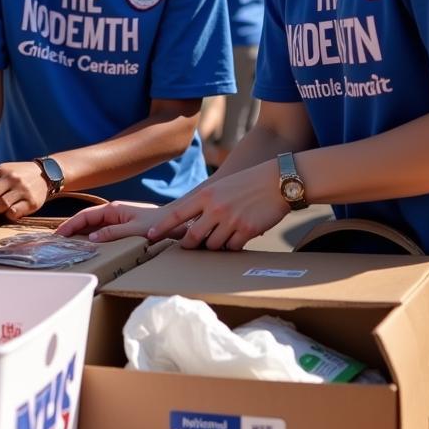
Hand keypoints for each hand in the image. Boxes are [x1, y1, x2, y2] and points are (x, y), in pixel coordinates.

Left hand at [0, 161, 50, 220]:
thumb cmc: (17, 176)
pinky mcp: (32, 201)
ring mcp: (22, 189)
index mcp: (0, 170)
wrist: (44, 174)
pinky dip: (8, 215)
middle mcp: (11, 178)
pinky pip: (13, 213)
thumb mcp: (3, 172)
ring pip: (0, 206)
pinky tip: (10, 211)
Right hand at [55, 201, 160, 240]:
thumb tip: (92, 237)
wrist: (176, 224)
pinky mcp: (122, 228)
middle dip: (71, 229)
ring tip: (67, 245)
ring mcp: (116, 220)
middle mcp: (112, 213)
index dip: (70, 224)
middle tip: (57, 241)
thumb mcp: (134, 230)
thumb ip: (113, 233)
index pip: (85, 216)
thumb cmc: (157, 225)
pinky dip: (91, 239)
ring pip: (93, 227)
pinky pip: (102, 233)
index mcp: (113, 209)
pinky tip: (87, 247)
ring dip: (80, 234)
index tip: (58, 234)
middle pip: (86, 221)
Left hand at [143, 160, 290, 249]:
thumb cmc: (247, 183)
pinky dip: (232, 246)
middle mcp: (215, 208)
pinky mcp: (247, 230)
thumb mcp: (221, 187)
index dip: (162, 228)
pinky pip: (232, 247)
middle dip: (189, 245)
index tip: (150, 236)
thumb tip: (190, 220)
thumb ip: (205, 202)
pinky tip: (237, 237)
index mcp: (206, 196)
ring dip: (214, 245)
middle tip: (189, 246)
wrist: (277, 181)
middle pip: (192, 237)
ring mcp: (231, 220)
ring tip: (221, 236)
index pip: (177, 215)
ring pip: (212, 245)